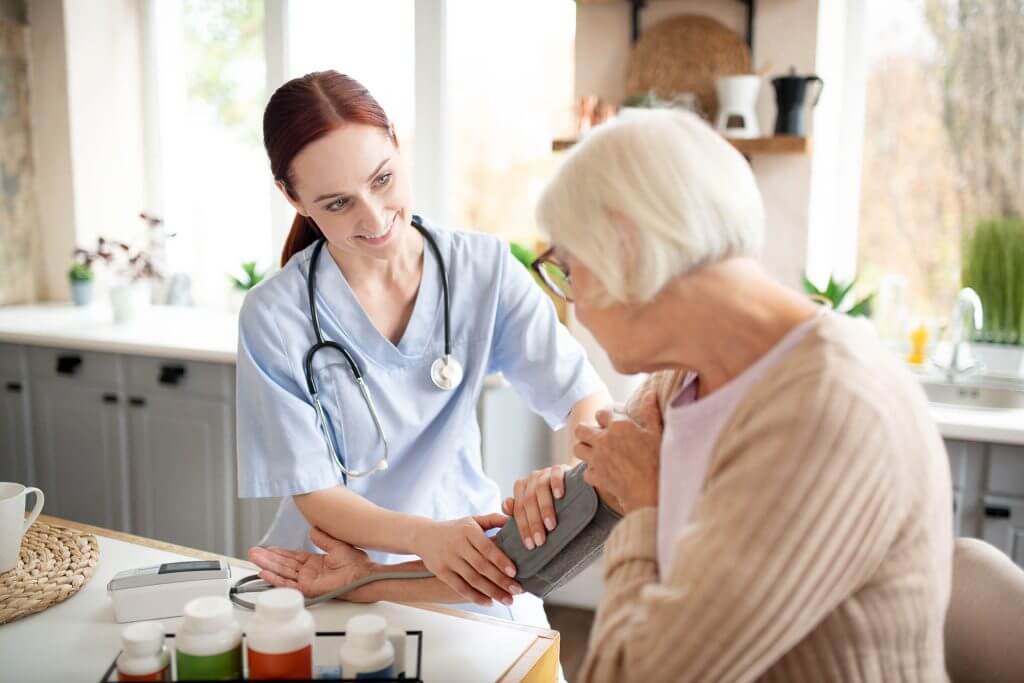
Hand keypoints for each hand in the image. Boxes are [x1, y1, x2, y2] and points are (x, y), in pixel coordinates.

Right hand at [247, 527, 375, 600]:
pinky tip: (264, 573)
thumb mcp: (336, 545)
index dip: (279, 553)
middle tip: (253, 552)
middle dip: (268, 558)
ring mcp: (308, 581)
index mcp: (316, 563)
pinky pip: (288, 585)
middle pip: (284, 565)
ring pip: (282, 573)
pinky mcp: (308, 589)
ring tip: (254, 559)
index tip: (267, 548)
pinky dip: (276, 579)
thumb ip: (323, 539)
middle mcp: (309, 573)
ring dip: (267, 566)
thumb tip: (313, 529)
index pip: (292, 558)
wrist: (364, 574)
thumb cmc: (357, 563)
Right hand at [411, 514, 522, 606]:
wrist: (424, 536)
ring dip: (491, 592)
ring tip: (508, 600)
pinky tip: (489, 602)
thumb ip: (493, 520)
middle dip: (501, 580)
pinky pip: (460, 587)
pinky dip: (475, 597)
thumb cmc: (455, 529)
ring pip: (472, 579)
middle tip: (517, 590)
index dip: (501, 560)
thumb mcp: (472, 520)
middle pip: (481, 566)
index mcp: (468, 530)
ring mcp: (448, 560)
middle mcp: (457, 545)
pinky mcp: (441, 572)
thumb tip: (513, 521)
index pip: (486, 547)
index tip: (514, 572)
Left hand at [502, 464, 571, 549]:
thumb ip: (519, 509)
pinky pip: (556, 474)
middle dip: (534, 523)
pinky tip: (559, 496)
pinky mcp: (560, 468)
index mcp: (522, 488)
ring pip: (540, 489)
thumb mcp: (535, 507)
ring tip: (551, 525)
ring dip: (545, 508)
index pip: (518, 509)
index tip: (530, 545)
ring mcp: (545, 473)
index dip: (523, 528)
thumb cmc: (552, 501)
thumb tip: (507, 506)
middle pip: (528, 501)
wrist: (574, 485)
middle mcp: (531, 479)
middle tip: (540, 541)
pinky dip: (556, 484)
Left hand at [574, 390, 662, 513]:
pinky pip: (585, 472)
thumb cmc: (657, 460)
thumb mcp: (656, 432)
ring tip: (595, 451)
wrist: (651, 491)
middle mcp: (603, 440)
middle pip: (581, 429)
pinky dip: (592, 472)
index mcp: (618, 426)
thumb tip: (650, 393)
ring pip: (577, 448)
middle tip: (597, 435)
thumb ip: (650, 411)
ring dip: (585, 449)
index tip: (613, 421)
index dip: (607, 416)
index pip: (602, 412)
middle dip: (587, 430)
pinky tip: (601, 471)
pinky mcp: (596, 477)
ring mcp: (597, 459)